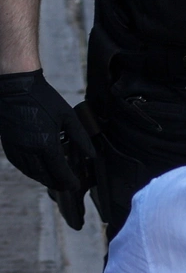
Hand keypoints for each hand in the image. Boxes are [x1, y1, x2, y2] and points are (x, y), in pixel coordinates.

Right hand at [0, 69, 95, 190]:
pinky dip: (30, 171)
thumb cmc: (44, 99)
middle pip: (44, 176)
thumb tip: (91, 155)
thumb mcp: (68, 117)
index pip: (60, 171)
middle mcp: (29, 149)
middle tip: (67, 187)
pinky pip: (19, 164)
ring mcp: (16, 147)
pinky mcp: (8, 143)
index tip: (76, 186)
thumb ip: (80, 138)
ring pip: (30, 172)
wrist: (16, 86)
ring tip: (54, 181)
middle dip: (57, 184)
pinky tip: (37, 170)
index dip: (69, 181)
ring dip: (43, 179)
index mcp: (46, 143)